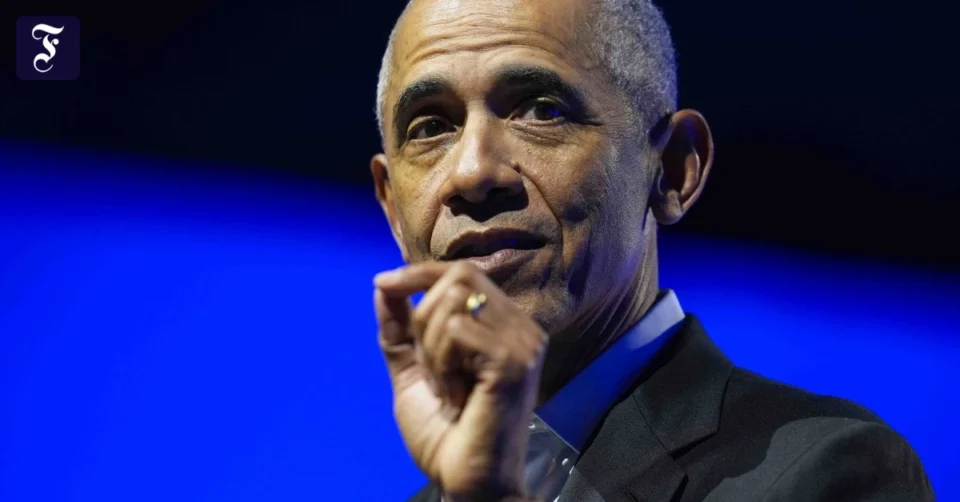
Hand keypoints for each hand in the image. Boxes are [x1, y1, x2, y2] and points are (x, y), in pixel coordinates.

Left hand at [374, 261, 547, 501]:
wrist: (462, 481)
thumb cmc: (444, 434)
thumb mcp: (412, 370)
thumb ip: (400, 328)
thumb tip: (383, 284)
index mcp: (502, 325)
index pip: (462, 272)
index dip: (419, 272)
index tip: (383, 282)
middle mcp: (520, 327)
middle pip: (457, 278)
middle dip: (423, 317)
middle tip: (428, 366)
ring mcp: (522, 342)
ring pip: (455, 301)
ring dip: (431, 347)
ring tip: (445, 387)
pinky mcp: (513, 361)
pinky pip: (458, 332)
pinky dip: (441, 363)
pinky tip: (455, 396)